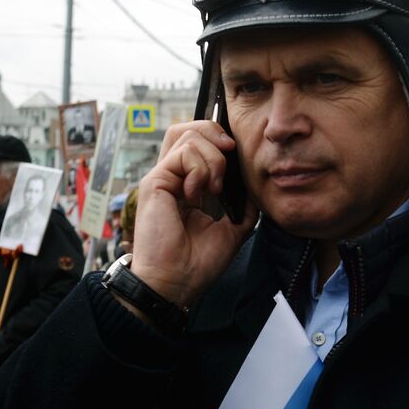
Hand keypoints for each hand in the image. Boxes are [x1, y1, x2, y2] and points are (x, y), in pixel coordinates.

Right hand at [129, 121, 256, 307]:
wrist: (178, 281)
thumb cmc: (198, 262)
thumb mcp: (233, 228)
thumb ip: (243, 204)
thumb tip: (254, 184)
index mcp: (189, 185)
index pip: (198, 141)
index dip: (218, 137)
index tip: (236, 154)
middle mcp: (174, 177)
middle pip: (187, 128)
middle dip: (215, 134)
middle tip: (229, 156)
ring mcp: (163, 177)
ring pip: (187, 134)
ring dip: (212, 158)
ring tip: (213, 189)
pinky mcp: (155, 181)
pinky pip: (183, 154)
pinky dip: (200, 170)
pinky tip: (198, 195)